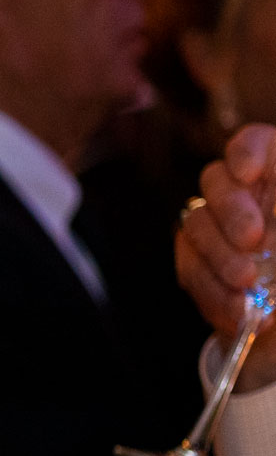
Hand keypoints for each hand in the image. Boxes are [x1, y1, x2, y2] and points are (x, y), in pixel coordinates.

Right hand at [178, 125, 275, 393]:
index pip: (260, 144)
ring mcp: (219, 231)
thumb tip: (267, 244)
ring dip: (221, 255)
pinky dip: (211, 290)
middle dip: (232, 209)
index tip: (248, 171)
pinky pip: (188, 267)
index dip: (248, 149)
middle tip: (253, 241)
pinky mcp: (197, 263)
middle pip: (218, 179)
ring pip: (196, 222)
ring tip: (249, 286)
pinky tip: (237, 311)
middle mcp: (251, 199)